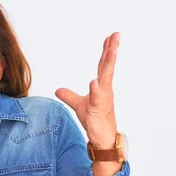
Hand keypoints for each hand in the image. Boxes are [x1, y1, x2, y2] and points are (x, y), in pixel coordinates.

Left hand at [55, 31, 119, 148]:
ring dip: (108, 63)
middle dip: (112, 50)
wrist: (102, 140)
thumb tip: (58, 90)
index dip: (106, 51)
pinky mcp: (99, 110)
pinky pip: (97, 99)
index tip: (110, 37)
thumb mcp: (79, 105)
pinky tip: (94, 82)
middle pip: (108, 67)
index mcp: (102, 87)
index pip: (104, 65)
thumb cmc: (95, 122)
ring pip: (106, 78)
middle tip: (117, 35)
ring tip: (111, 49)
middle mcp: (105, 90)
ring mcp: (103, 100)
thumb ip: (70, 96)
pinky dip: (96, 90)